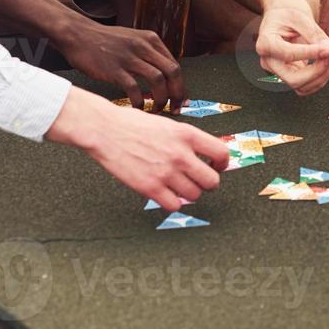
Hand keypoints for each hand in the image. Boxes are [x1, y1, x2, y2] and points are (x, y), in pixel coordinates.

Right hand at [46, 87, 228, 211]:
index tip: (217, 167)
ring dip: (189, 193)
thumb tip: (204, 153)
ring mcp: (166, 172)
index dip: (222, 164)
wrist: (105, 130)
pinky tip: (166, 193)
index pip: (221, 153)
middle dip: (207, 183)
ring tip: (178, 185)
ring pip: (195, 195)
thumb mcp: (167, 123)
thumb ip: (186, 139)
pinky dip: (173, 202)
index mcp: (186, 134)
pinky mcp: (150, 188)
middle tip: (198, 180)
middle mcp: (180, 154)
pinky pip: (175, 205)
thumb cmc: (132, 124)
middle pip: (212, 181)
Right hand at [61, 20, 185, 110]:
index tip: (182, 100)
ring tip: (156, 109)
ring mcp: (129, 57)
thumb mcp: (133, 39)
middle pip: (173, 72)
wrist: (78, 34)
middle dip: (177, 94)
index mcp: (150, 39)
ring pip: (158, 80)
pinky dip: (139, 102)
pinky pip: (134, 89)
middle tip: (175, 109)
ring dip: (161, 99)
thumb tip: (164, 78)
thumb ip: (149, 54)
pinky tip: (137, 107)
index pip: (175, 64)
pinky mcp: (114, 69)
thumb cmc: (104, 40)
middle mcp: (143, 46)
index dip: (181, 86)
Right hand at [256, 3, 328, 95]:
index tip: (327, 50)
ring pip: (301, 86)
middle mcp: (268, 60)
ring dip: (321, 77)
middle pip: (293, 79)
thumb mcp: (300, 16)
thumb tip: (328, 49)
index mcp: (266, 43)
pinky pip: (305, 84)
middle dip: (317, 71)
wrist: (281, 12)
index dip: (311, 54)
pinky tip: (327, 64)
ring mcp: (277, 69)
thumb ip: (314, 34)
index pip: (288, 54)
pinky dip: (319, 78)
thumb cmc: (286, 11)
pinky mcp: (288, 73)